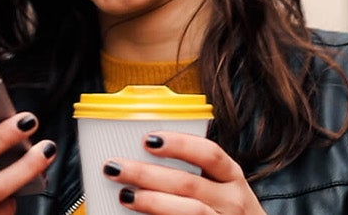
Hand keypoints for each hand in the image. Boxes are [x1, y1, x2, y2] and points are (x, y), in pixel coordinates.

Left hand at [100, 131, 264, 214]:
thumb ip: (193, 174)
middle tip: (116, 166)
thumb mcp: (222, 188)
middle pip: (188, 183)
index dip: (179, 144)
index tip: (148, 139)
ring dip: (152, 201)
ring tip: (125, 195)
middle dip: (148, 174)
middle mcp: (231, 200)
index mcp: (232, 177)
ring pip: (188, 210)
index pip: (210, 154)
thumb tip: (143, 155)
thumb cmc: (228, 212)